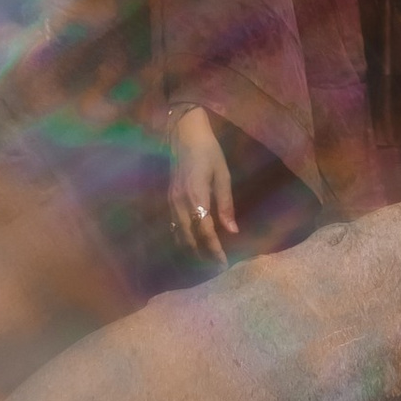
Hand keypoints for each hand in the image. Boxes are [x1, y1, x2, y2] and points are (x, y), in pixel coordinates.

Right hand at [169, 106, 235, 266]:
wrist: (183, 132)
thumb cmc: (208, 150)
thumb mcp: (223, 174)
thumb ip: (226, 203)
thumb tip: (233, 230)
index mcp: (196, 196)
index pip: (205, 232)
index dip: (214, 250)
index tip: (223, 264)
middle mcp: (180, 203)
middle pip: (189, 239)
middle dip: (202, 256)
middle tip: (216, 268)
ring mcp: (171, 202)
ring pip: (179, 235)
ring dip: (191, 251)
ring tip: (205, 261)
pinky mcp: (167, 199)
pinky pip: (173, 226)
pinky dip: (182, 240)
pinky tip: (192, 245)